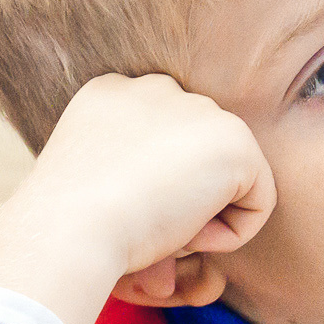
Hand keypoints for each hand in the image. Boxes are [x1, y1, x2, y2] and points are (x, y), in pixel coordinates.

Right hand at [0, 74, 275, 323]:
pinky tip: (182, 232)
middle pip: (194, 159)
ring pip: (222, 181)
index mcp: (109, 93)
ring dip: (196, 218)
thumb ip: (132, 176)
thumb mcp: (89, 185)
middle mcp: (155, 88)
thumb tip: (176, 220)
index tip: (121, 216)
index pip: (158, 141)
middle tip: (140, 229)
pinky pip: (256, 203)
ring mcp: (198, 110)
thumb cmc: (67, 228)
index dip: (150, 191)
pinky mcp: (235, 141)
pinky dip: (226, 236)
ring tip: (155, 228)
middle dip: (178, 202)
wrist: (68, 228)